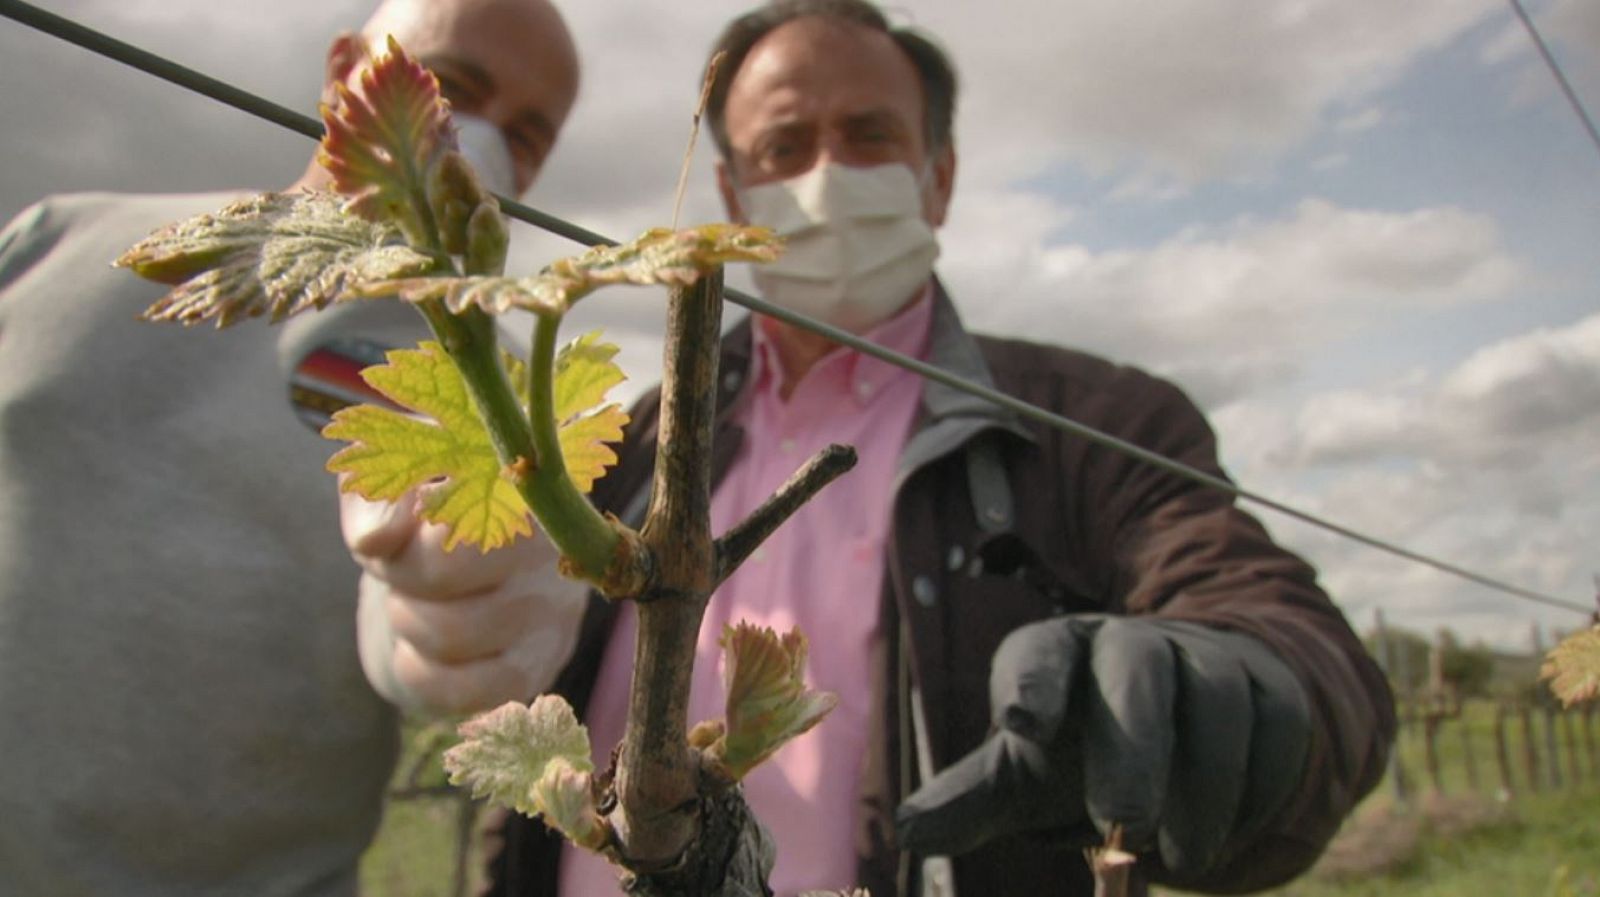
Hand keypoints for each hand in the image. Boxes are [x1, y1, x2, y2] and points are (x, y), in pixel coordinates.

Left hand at [344, 487, 588, 716]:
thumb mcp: (389, 491)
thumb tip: (375, 542)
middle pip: (442, 578)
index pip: (454, 528)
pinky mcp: (540, 667)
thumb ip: (375, 503)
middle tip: (404, 576)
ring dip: (408, 625)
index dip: (403, 544)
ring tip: (418, 605)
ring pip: (450, 637)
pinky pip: (466, 692)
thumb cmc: (418, 517)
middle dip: (399, 582)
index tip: (400, 538)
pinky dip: (421, 675)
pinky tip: (420, 652)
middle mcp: (555, 549)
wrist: (451, 567)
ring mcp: (556, 614)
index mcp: (523, 490)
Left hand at [894, 616, 1309, 881]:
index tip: (1020, 724)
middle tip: (1121, 823)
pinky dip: (1255, 787)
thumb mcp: (1021, 777)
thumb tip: (911, 830)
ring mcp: (1206, 660)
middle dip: (1131, 745)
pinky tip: (1227, 834)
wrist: (1183, 729)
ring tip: (1179, 855)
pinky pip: (1275, 726)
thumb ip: (971, 800)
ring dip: (1202, 784)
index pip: (1039, 653)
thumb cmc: (1080, 751)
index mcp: (1057, 655)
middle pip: (1134, 671)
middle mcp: (1130, 646)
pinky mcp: (1270, 691)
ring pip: (1215, 700)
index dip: (1031, 683)